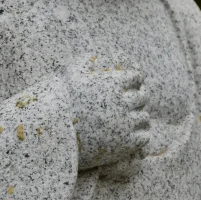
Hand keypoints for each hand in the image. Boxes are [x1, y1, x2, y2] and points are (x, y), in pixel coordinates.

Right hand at [66, 55, 150, 171]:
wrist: (57, 134)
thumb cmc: (61, 103)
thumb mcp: (70, 76)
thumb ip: (83, 62)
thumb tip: (93, 56)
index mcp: (113, 83)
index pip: (136, 76)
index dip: (134, 79)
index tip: (132, 83)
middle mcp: (123, 102)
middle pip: (143, 96)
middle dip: (138, 98)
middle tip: (132, 102)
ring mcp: (126, 123)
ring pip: (144, 117)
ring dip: (138, 117)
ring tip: (132, 119)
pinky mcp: (126, 143)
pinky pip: (144, 136)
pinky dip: (140, 134)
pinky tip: (133, 135)